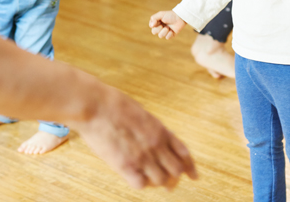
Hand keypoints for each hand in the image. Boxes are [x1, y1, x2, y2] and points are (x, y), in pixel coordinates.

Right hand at [74, 84, 197, 188]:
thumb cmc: (115, 105)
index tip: (193, 175)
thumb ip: (154, 130)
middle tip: (169, 183)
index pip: (184, 153)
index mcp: (161, 130)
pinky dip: (141, 183)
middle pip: (176, 170)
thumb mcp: (143, 114)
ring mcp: (142, 156)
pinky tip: (135, 177)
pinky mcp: (125, 166)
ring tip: (149, 178)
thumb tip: (161, 140)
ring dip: (157, 181)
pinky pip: (141, 184)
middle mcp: (156, 145)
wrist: (96, 106)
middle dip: (174, 178)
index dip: (190, 167)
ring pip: (161, 180)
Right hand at [149, 11, 186, 39]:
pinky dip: (170, 34)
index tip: (159, 21)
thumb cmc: (170, 15)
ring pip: (160, 36)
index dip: (154, 25)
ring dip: (165, 31)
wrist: (180, 18)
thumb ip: (154, 18)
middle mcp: (160, 28)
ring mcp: (165, 32)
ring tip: (168, 27)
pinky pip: (167, 38)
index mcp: (157, 23)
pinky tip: (172, 30)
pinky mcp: (170, 35)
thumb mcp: (161, 14)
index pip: (152, 27)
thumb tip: (151, 25)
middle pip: (154, 32)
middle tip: (164, 25)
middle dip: (159, 28)